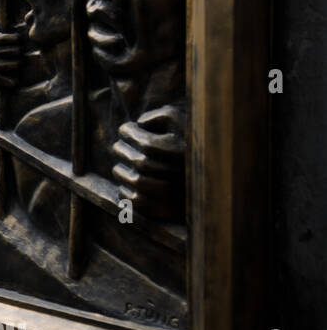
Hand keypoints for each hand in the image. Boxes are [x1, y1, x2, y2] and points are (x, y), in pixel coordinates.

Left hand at [111, 105, 185, 220]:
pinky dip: (123, 190)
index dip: (131, 133)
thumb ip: (158, 117)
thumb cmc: (191, 141)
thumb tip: (137, 124)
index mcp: (186, 153)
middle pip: (140, 162)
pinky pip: (134, 201)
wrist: (212, 181)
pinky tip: (125, 181)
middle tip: (117, 146)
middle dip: (123, 150)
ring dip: (120, 170)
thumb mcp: (180, 121)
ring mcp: (173, 196)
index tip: (125, 129)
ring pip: (135, 181)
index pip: (148, 143)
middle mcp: (182, 175)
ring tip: (120, 164)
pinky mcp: (163, 212)